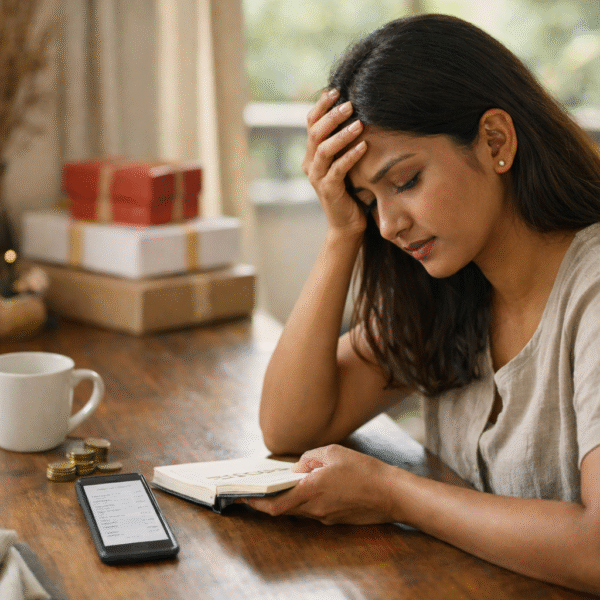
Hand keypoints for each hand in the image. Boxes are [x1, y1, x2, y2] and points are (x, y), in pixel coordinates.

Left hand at [242, 445, 397, 524]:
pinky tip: (308, 489)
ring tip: (280, 487)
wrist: (391, 493)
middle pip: (284, 509)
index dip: (257, 503)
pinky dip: (305, 501)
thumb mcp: (333, 452)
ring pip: (299, 510)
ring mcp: (326, 516)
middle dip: (268, 502)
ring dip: (288, 500)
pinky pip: (314, 510)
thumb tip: (296, 468)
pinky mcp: (335, 519)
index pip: (276, 504)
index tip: (243, 499)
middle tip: (255, 493)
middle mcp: (316, 508)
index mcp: (311, 490)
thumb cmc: (364, 470)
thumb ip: (309, 459)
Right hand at [302, 90, 367, 235]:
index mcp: (312, 154)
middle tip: (350, 104)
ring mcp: (317, 178)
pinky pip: (337, 169)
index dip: (321, 106)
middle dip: (332, 116)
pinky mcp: (328, 190)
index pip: (310, 123)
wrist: (348, 223)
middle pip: (314, 133)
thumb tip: (360, 112)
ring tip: (359, 123)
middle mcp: (310, 164)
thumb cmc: (352, 190)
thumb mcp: (347, 161)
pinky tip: (364, 146)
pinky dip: (351, 156)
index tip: (336, 90)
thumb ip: (346, 142)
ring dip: (341, 134)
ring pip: (324, 150)